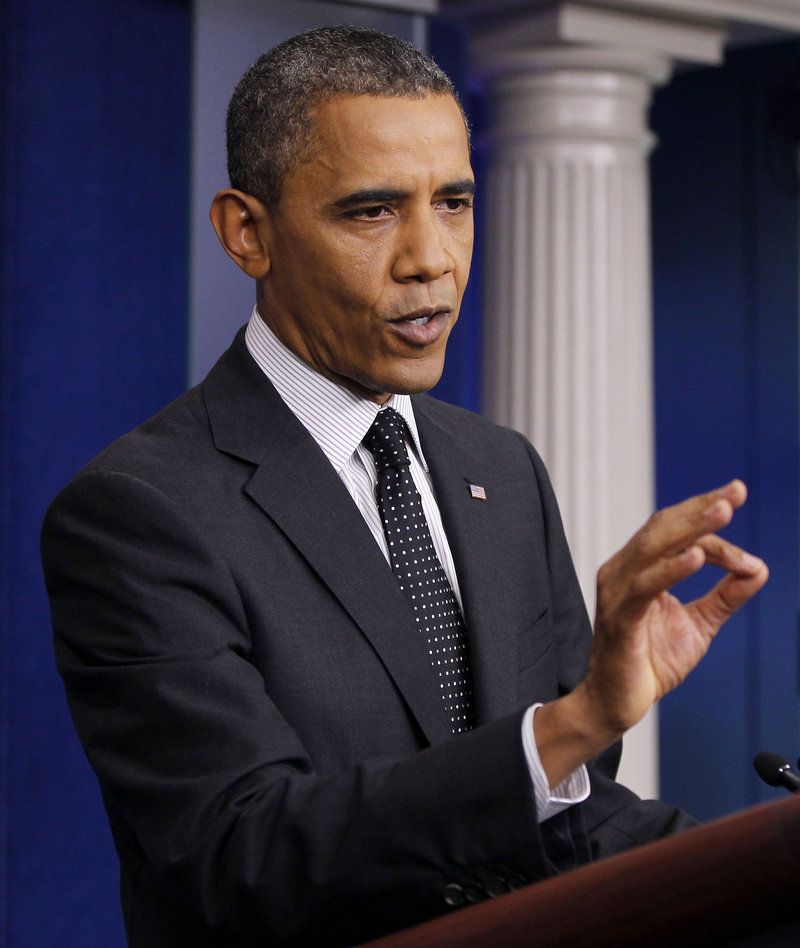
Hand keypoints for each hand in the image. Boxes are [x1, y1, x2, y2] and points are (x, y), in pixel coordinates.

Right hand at [534, 480, 767, 787]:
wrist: (617, 704)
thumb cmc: (648, 662)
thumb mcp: (698, 625)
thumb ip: (724, 596)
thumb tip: (759, 568)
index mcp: (638, 569)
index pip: (677, 536)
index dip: (714, 533)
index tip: (748, 547)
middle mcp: (623, 572)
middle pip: (661, 527)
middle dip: (700, 508)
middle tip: (735, 493)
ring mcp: (617, 593)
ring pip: (652, 547)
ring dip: (690, 528)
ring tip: (722, 511)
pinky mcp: (619, 619)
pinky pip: (644, 587)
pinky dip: (670, 569)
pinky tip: (696, 557)